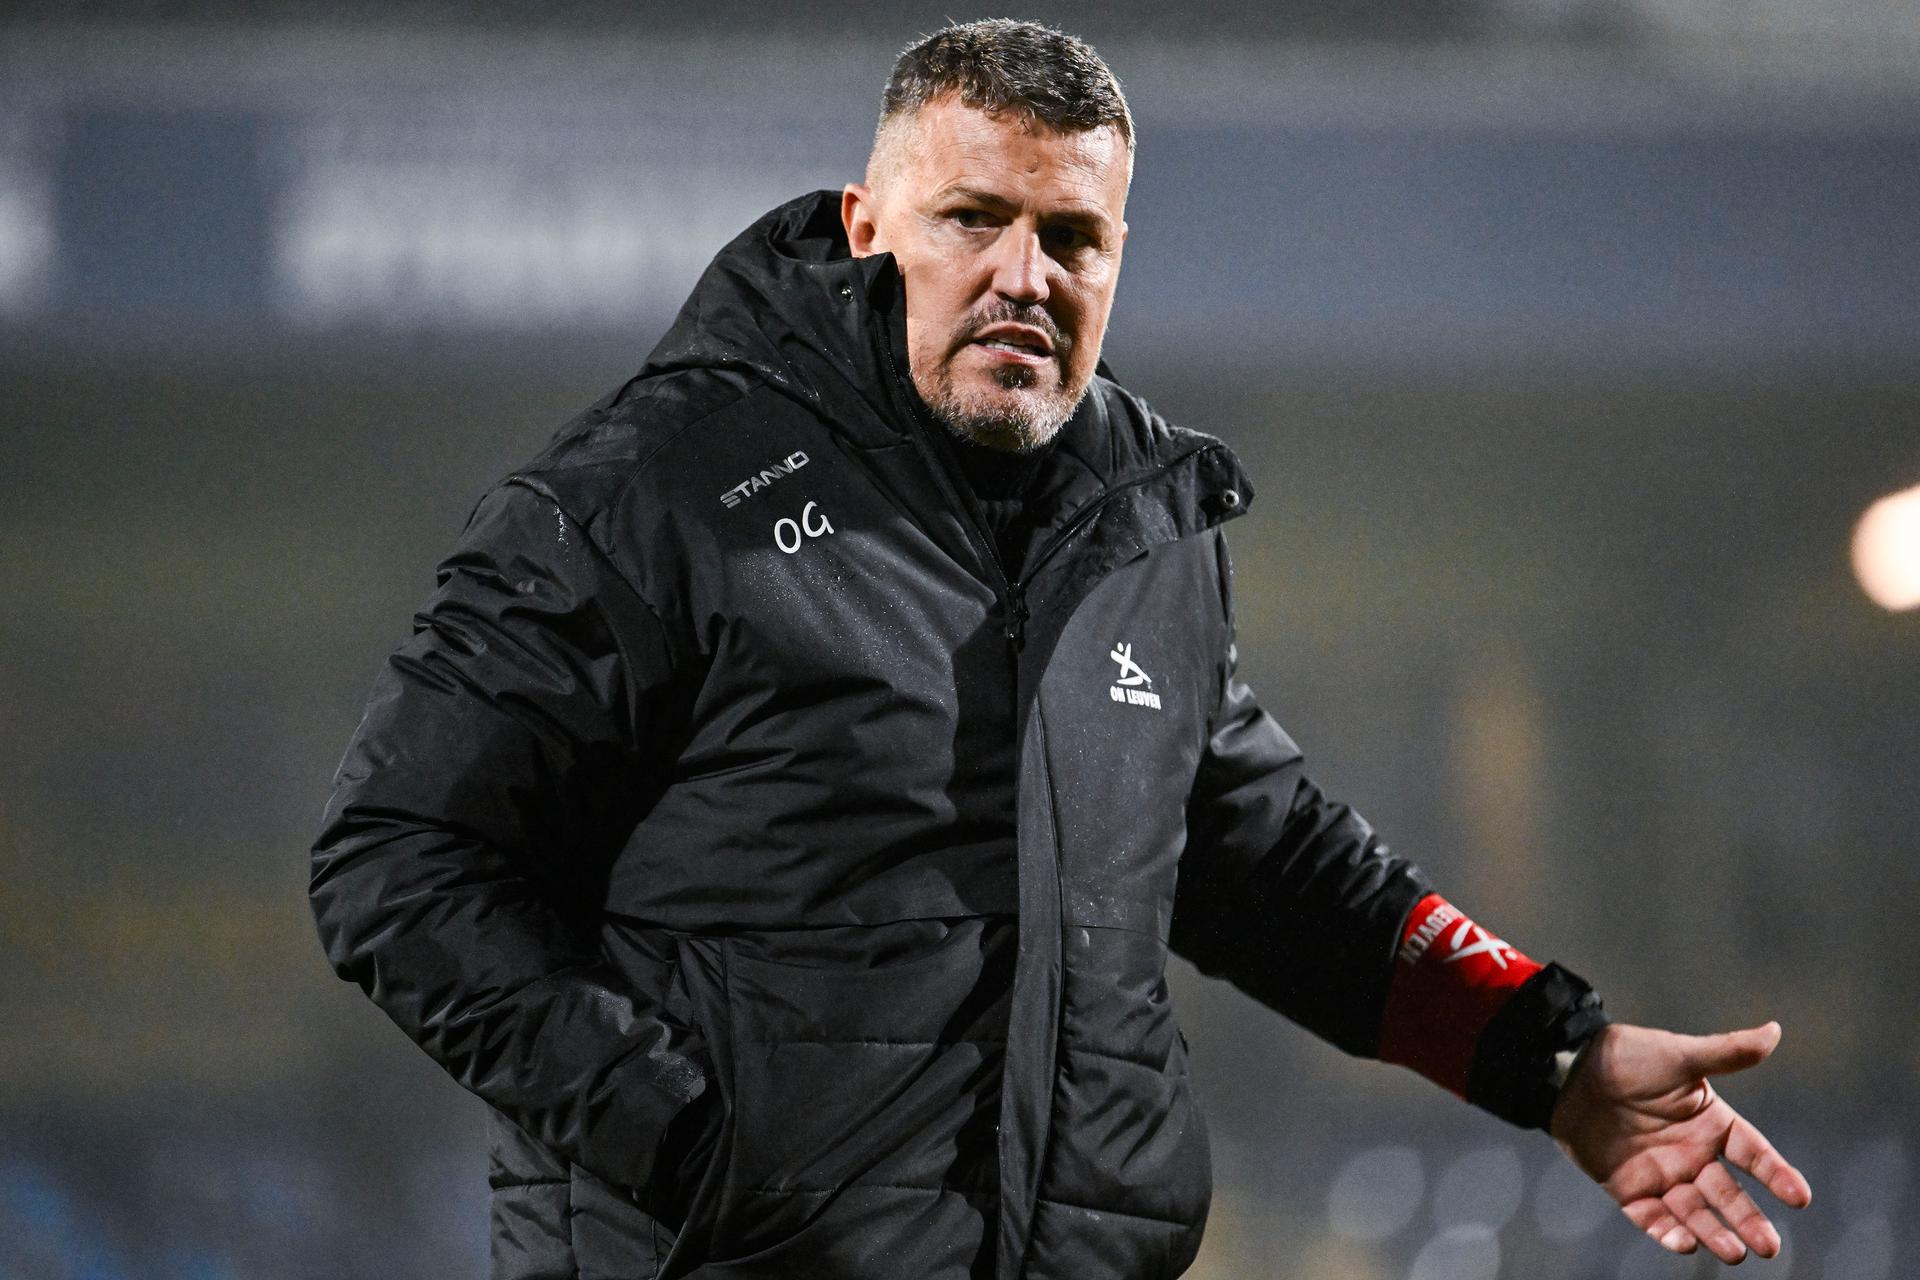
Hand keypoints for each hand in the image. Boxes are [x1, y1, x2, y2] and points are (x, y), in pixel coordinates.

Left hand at [1548, 1021, 1811, 1264]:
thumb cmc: (1627, 1056)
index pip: (1753, 1154)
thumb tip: (1775, 1031)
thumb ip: (1725, 1052)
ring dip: (1715, 1234)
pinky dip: (1667, 1233)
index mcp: (1711, 1123)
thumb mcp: (1678, 1055)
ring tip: (1735, 1253)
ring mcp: (1661, 1174)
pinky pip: (1651, 1218)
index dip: (1776, 1174)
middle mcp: (1692, 1154)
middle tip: (1768, 1247)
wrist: (1568, 1069)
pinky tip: (1684, 1243)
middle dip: (1749, 1220)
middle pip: (1728, 1194)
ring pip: (1694, 1212)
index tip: (1799, 1197)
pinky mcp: (1628, 1189)